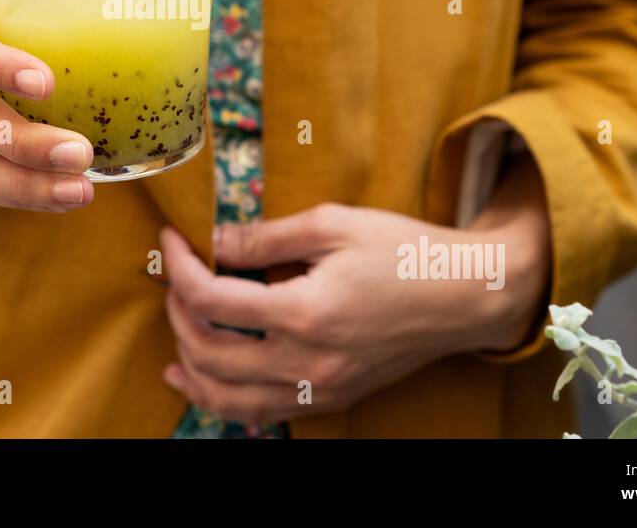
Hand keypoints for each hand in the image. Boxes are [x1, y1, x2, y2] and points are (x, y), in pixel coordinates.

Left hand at [160, 158, 550, 424]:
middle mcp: (307, 362)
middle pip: (208, 353)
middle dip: (176, 314)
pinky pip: (262, 414)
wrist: (464, 295)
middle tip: (175, 279)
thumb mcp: (331, 223)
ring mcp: (320, 388)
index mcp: (304, 312)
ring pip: (227, 399)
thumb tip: (213, 241)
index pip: (210, 299)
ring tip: (175, 334)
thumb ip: (265, 237)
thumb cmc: (402, 250)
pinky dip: (223, 399)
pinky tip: (203, 378)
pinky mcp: (332, 397)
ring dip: (190, 367)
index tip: (171, 240)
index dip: (178, 267)